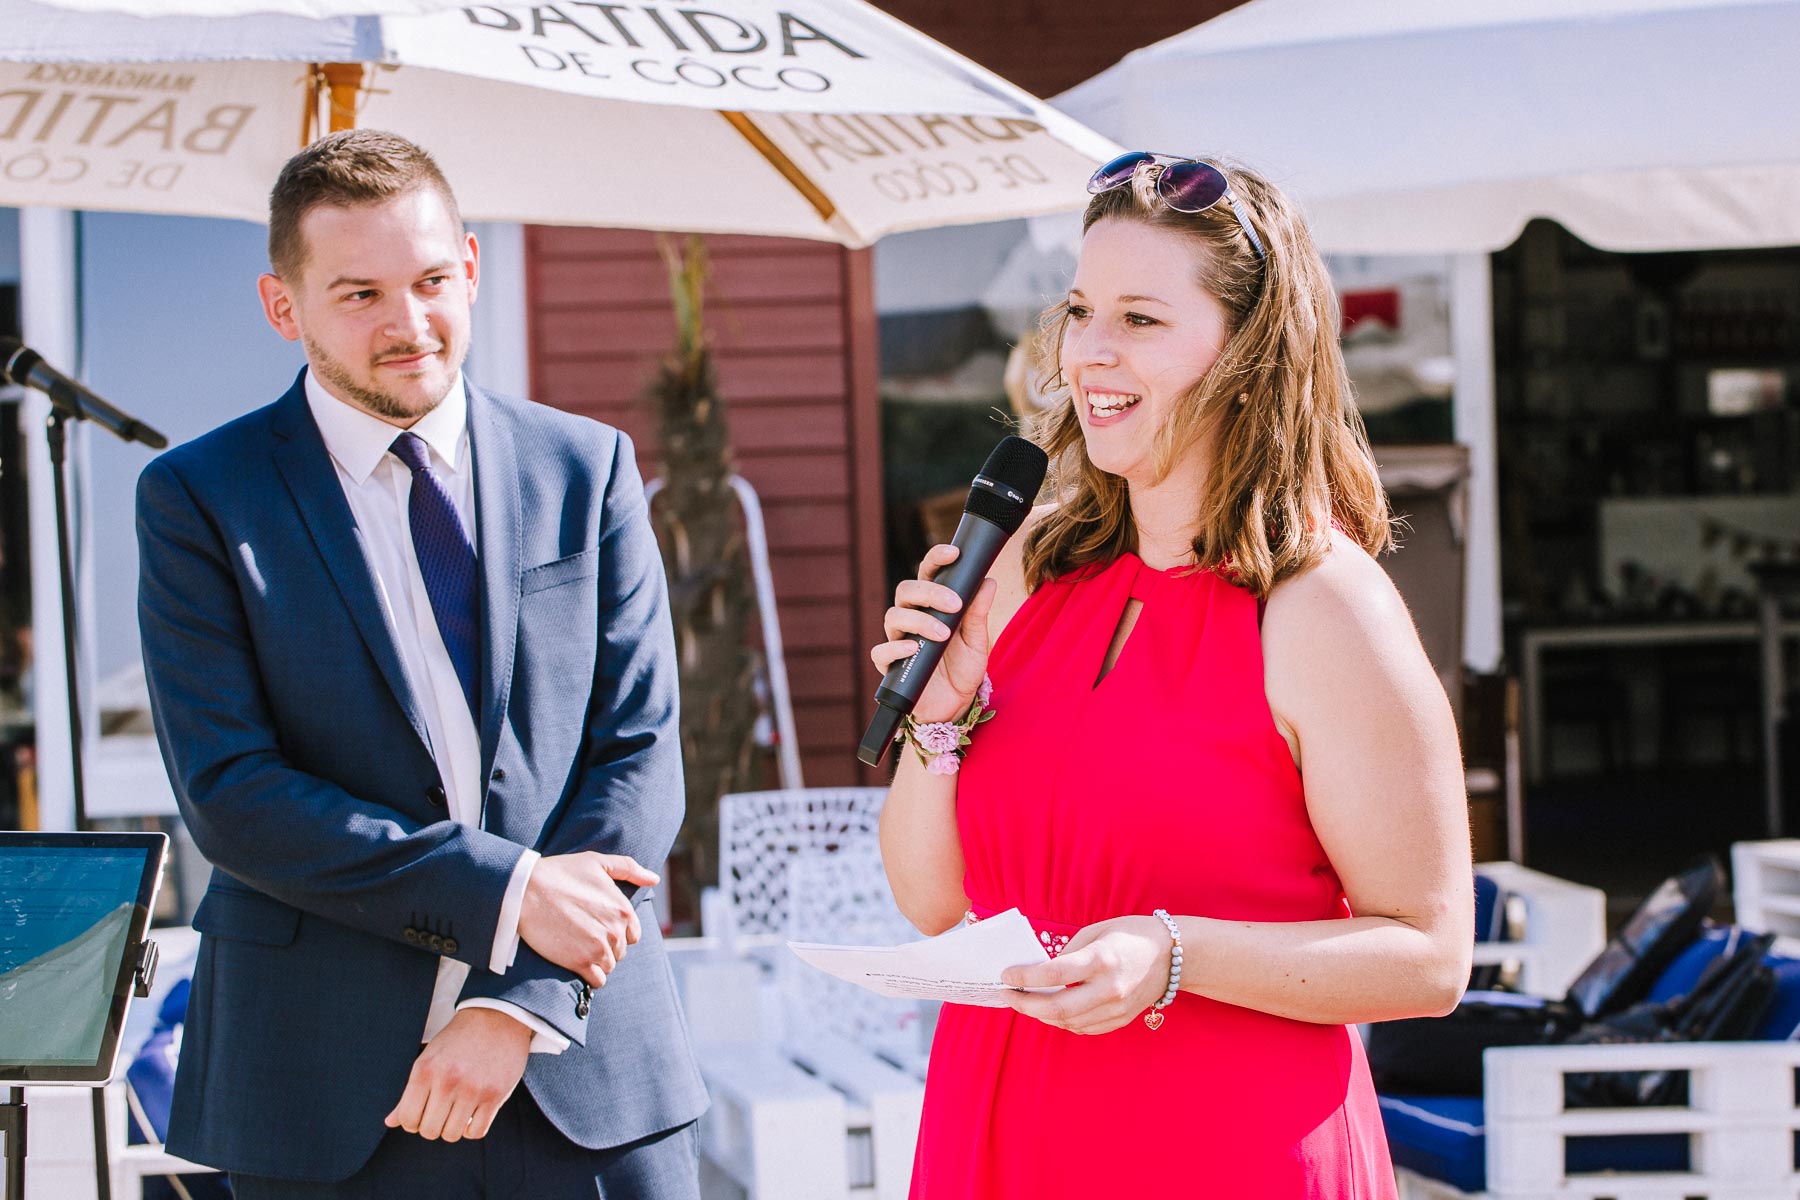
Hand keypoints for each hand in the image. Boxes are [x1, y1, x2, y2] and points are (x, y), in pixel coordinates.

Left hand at [384, 1007, 529, 1141]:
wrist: (497, 1018)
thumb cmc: (459, 1040)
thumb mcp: (428, 1059)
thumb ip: (410, 1092)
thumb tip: (391, 1122)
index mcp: (425, 1071)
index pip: (408, 1119)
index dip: (413, 1122)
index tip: (423, 1114)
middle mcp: (447, 1081)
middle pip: (429, 1131)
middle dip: (433, 1126)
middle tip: (442, 1112)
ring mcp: (472, 1090)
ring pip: (452, 1134)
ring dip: (454, 1127)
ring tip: (458, 1111)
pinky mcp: (494, 1096)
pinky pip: (476, 1132)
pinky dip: (473, 1128)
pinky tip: (474, 1113)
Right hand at [518, 852, 657, 988]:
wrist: (527, 890)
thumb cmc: (561, 873)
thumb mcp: (598, 862)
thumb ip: (629, 869)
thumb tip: (654, 879)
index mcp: (623, 910)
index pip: (633, 934)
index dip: (616, 932)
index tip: (597, 926)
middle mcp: (616, 931)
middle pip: (620, 951)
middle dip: (605, 946)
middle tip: (583, 935)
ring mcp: (599, 949)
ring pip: (609, 966)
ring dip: (596, 961)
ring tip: (577, 947)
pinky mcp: (581, 963)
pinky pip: (597, 980)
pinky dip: (590, 975)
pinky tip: (576, 962)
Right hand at [869, 543, 996, 723]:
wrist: (956, 705)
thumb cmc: (964, 668)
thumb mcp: (978, 640)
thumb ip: (978, 612)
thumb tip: (988, 581)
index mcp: (932, 605)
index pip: (927, 573)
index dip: (936, 558)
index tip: (953, 552)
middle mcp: (912, 618)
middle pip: (906, 590)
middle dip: (928, 592)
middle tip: (953, 604)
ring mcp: (899, 640)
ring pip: (893, 616)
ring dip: (918, 621)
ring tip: (942, 635)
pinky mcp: (890, 666)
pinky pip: (881, 651)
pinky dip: (895, 648)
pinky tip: (913, 649)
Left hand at [999, 916, 1175, 1035]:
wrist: (1174, 956)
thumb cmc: (1132, 935)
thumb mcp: (1097, 930)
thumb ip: (1069, 951)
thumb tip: (1042, 970)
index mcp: (1101, 959)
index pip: (1054, 974)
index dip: (1025, 977)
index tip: (1007, 975)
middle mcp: (1109, 988)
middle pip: (1057, 1008)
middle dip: (1025, 1005)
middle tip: (1008, 996)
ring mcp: (1117, 1008)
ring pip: (1068, 1022)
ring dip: (1041, 1015)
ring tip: (1025, 1003)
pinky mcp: (1121, 1019)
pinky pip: (1084, 1028)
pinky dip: (1063, 1022)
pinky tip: (1051, 1012)